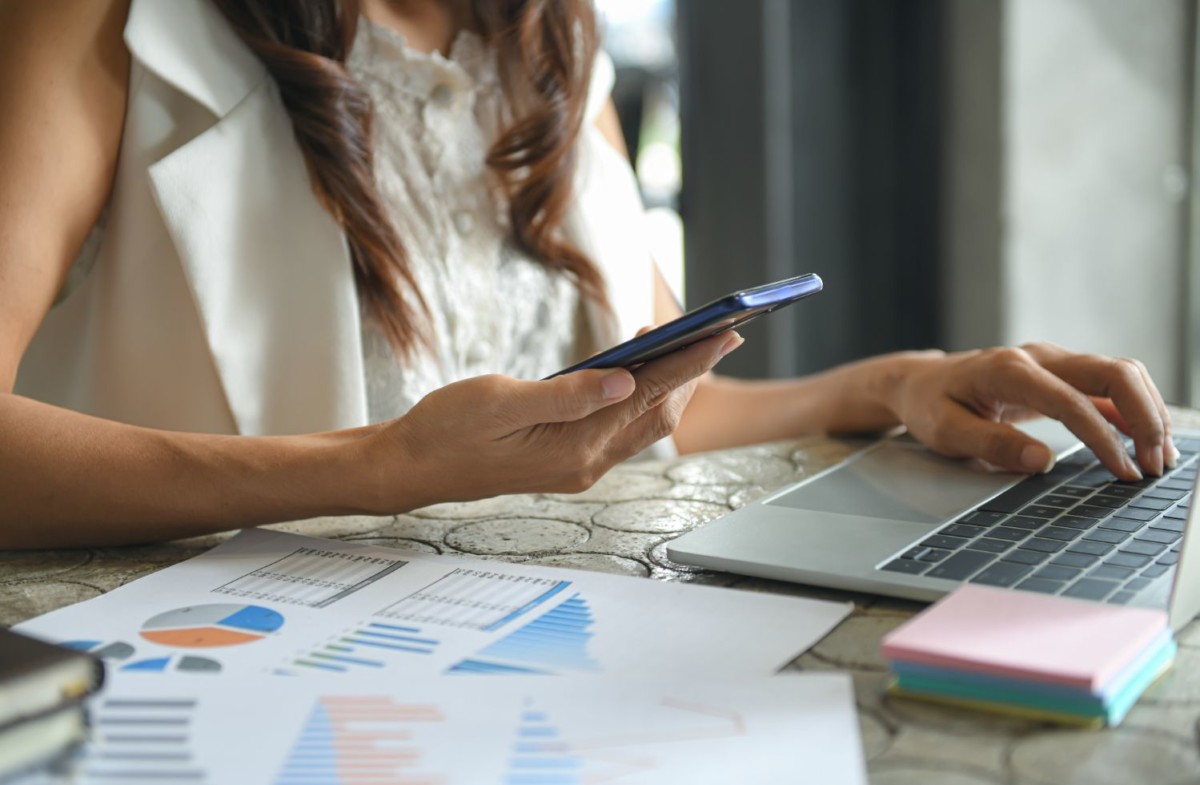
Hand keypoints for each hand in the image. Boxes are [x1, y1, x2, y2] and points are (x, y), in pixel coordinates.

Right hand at [361, 331, 743, 510]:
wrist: (411, 466)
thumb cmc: (446, 429)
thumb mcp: (500, 402)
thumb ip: (566, 395)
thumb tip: (626, 379)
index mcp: (574, 448)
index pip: (648, 395)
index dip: (690, 361)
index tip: (726, 332)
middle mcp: (585, 462)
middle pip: (658, 413)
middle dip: (692, 372)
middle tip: (722, 331)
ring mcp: (577, 464)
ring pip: (642, 422)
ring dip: (669, 384)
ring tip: (687, 345)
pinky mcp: (566, 459)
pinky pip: (619, 427)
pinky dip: (638, 396)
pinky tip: (636, 369)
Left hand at [883, 342, 1172, 480]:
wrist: (921, 381)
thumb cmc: (930, 405)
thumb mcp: (947, 431)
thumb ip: (992, 444)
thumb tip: (1041, 462)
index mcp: (1009, 371)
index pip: (1072, 402)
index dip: (1104, 438)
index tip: (1124, 472)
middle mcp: (1038, 357)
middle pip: (1113, 372)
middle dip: (1145, 416)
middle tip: (1156, 463)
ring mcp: (1053, 361)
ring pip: (1119, 374)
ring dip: (1147, 412)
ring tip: (1159, 457)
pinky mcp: (1060, 374)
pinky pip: (1108, 386)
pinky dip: (1132, 410)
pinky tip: (1144, 441)